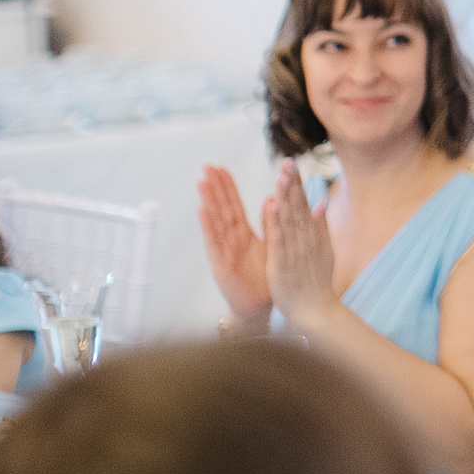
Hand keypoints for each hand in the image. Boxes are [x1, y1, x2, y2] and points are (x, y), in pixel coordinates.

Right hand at [197, 163, 271, 322]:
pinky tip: (202, 211)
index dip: (227, 187)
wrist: (260, 306)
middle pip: (221, 209)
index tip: (221, 167)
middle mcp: (231, 240)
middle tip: (207, 167)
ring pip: (215, 222)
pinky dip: (208, 226)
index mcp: (243, 234)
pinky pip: (213, 243)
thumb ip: (269, 223)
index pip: (234, 205)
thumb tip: (271, 198)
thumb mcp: (270, 245)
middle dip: (214, 188)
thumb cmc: (264, 277)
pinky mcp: (221, 264)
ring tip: (202, 182)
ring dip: (208, 202)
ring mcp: (224, 251)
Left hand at [260, 160, 340, 324]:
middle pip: (298, 207)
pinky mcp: (283, 263)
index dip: (297, 184)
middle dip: (292, 183)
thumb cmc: (316, 282)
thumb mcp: (323, 250)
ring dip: (285, 196)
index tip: (291, 164)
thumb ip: (321, 227)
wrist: (316, 310)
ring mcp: (295, 250)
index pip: (304, 205)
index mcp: (312, 235)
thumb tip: (321, 203)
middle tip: (287, 162)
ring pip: (289, 219)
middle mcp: (306, 239)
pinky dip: (276, 221)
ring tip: (280, 176)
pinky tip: (272, 205)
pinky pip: (279, 239)